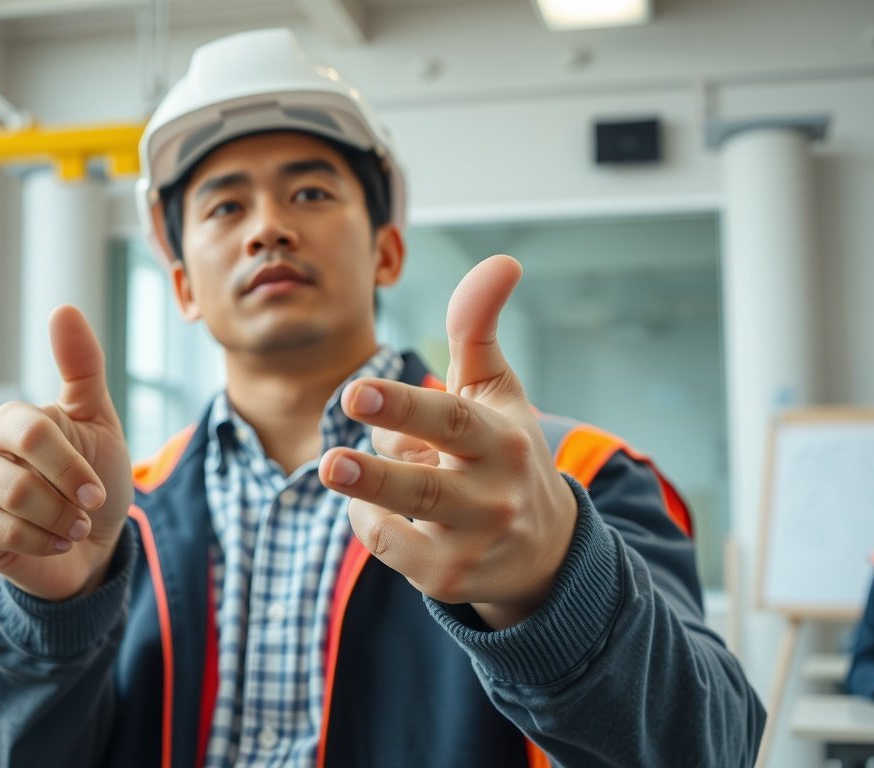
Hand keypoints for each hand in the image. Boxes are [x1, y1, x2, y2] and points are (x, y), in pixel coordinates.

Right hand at [0, 307, 133, 600]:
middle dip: (68, 498)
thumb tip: (62, 308)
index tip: (97, 490)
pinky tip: (56, 541)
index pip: (35, 433)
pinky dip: (45, 543)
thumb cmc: (92, 479)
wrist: (90, 543)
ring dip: (61, 522)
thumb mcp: (97, 422)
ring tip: (74, 526)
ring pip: (17, 506)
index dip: (72, 467)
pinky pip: (6, 535)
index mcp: (12, 418)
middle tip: (89, 508)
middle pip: (24, 476)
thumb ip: (83, 367)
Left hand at [319, 255, 577, 629]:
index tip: (357, 393)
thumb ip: (479, 328)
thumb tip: (502, 260)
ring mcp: (470, 541)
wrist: (542, 550)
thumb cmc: (502, 451)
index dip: (405, 407)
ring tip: (332, 466)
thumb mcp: (496, 391)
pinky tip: (370, 502)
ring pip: (404, 519)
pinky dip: (368, 520)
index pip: (452, 423)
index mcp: (501, 441)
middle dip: (377, 473)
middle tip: (331, 459)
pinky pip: (390, 547)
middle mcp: (492, 495)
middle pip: (425, 484)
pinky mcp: (446, 577)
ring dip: (366, 495)